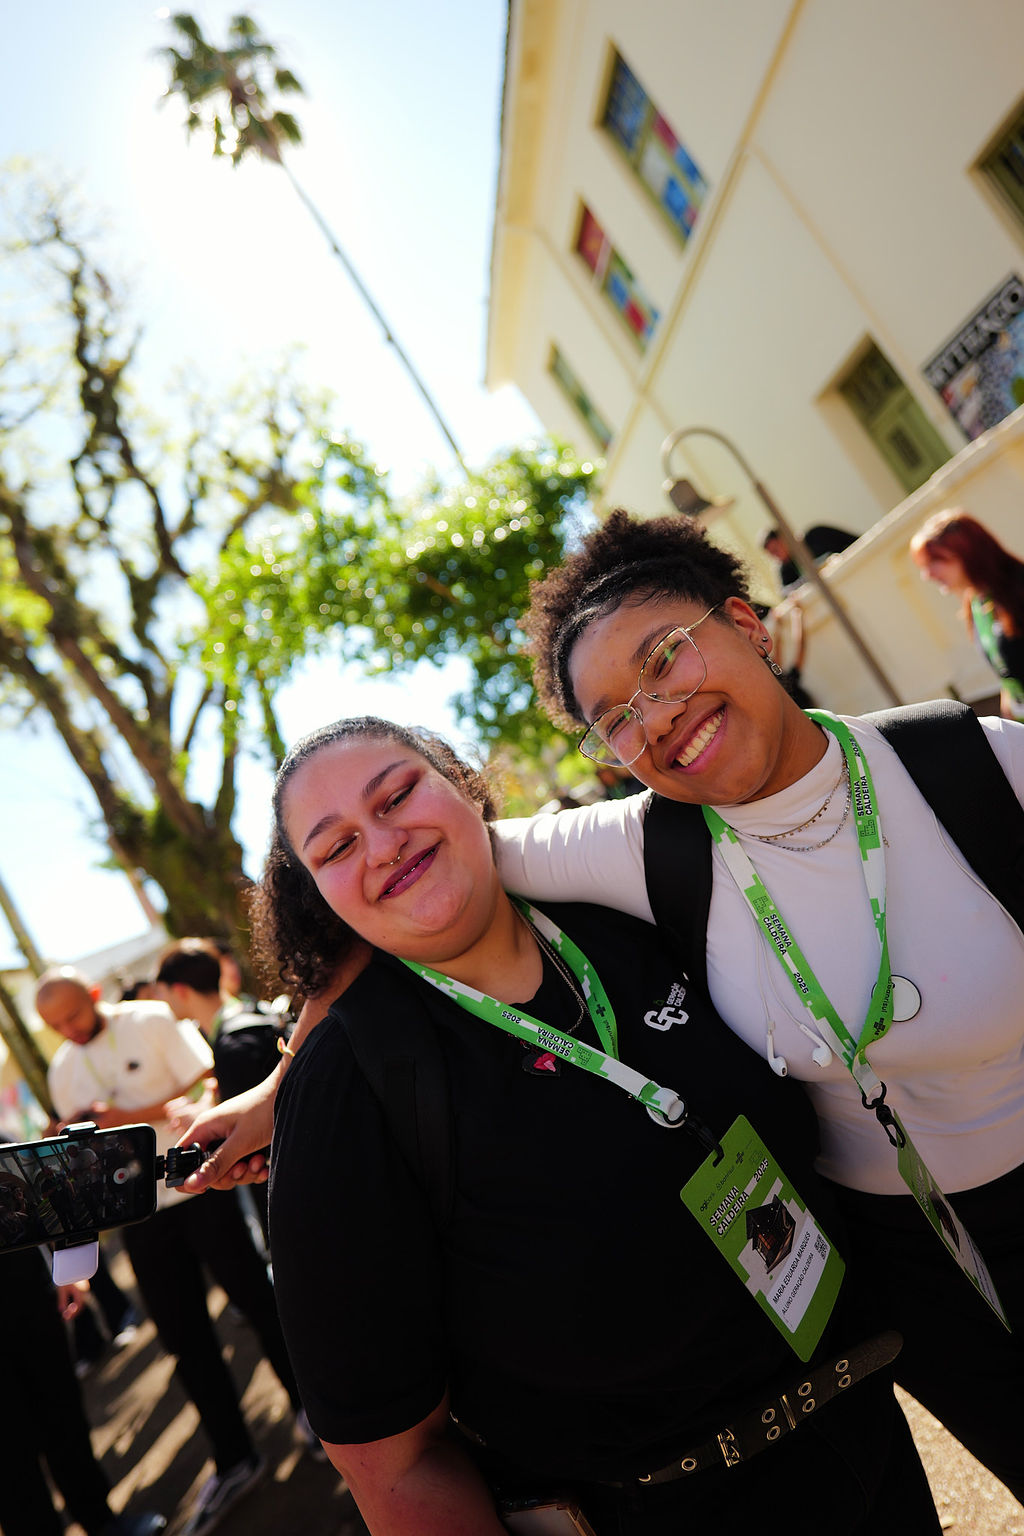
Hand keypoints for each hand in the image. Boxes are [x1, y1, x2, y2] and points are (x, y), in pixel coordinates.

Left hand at [56, 1280, 89, 1319]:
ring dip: (74, 1307)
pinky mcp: (82, 1286)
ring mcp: (84, 1287)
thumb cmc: (66, 1276)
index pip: (79, 1305)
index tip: (66, 1317)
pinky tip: (70, 1304)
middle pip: (81, 1304)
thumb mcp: (62, 1288)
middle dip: (74, 1312)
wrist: (71, 1264)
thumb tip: (62, 1310)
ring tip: (67, 1312)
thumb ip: (62, 1300)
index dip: (73, 1313)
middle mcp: (84, 1290)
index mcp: (80, 1290)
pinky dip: (75, 1302)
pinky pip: (80, 1297)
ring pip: (80, 1300)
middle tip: (66, 1317)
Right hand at [174, 1077, 277, 1191]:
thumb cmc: (264, 1110)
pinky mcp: (243, 1145)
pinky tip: (263, 1165)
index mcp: (205, 1128)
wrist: (289, 1095)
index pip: (182, 1156)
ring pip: (226, 1171)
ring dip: (244, 1173)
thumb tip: (190, 1183)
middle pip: (206, 1170)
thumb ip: (216, 1164)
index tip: (204, 1187)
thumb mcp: (240, 1142)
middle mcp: (214, 1134)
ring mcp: (229, 1140)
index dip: (188, 1175)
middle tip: (242, 1167)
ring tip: (257, 1161)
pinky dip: (253, 1170)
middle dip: (226, 1175)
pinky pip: (241, 1167)